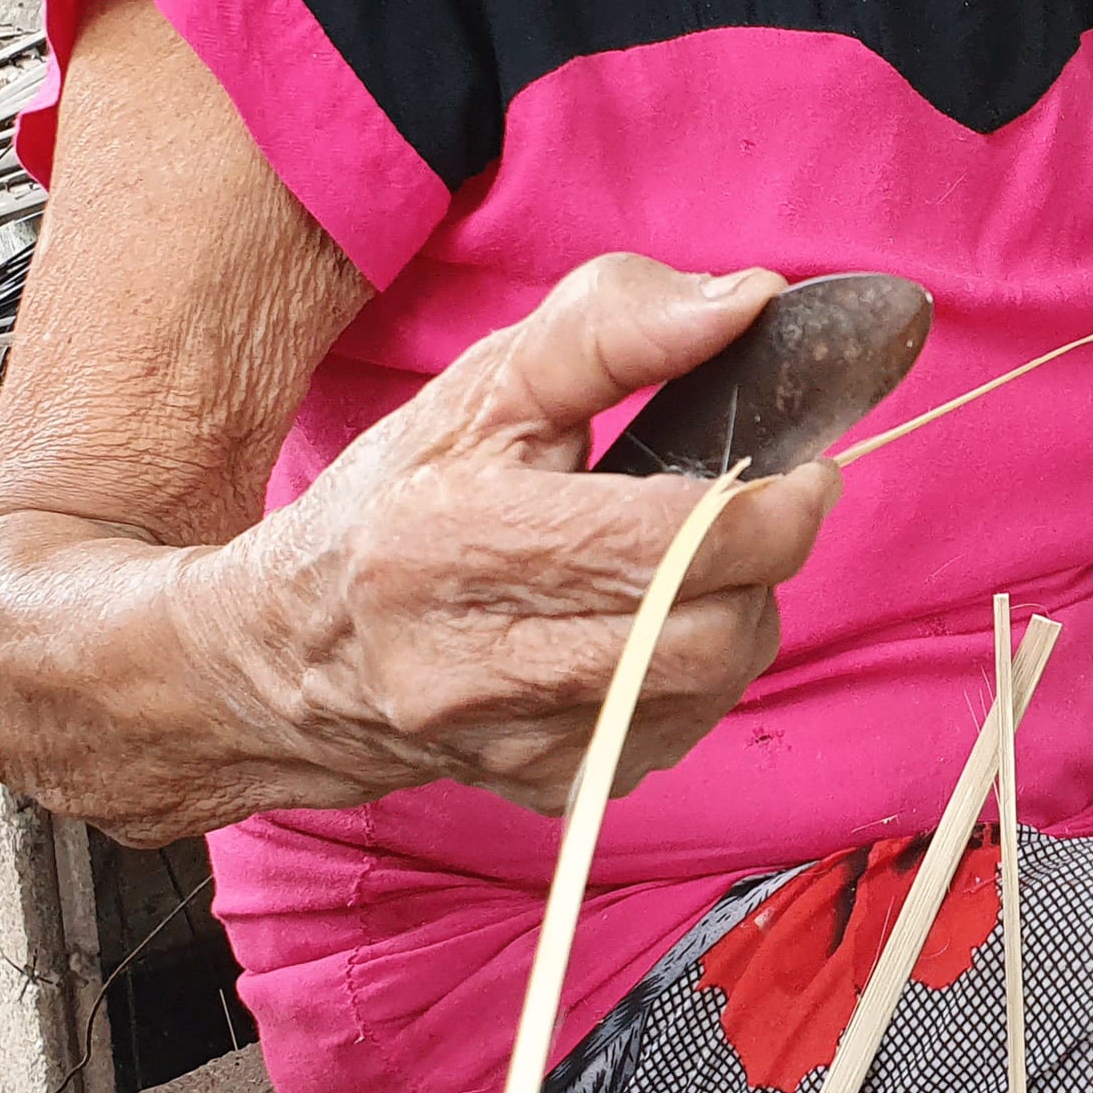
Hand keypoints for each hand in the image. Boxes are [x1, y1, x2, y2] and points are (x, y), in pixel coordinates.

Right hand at [209, 254, 840, 814]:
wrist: (288, 651)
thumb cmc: (396, 499)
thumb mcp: (484, 385)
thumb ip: (613, 325)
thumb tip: (752, 302)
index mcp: (453, 539)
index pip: (669, 543)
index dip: (770, 505)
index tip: (803, 464)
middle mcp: (472, 662)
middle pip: (708, 630)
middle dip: (766, 560)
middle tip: (764, 505)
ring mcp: (510, 740)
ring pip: (709, 686)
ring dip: (742, 613)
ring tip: (704, 561)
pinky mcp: (541, 790)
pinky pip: (678, 732)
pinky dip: (696, 674)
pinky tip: (654, 626)